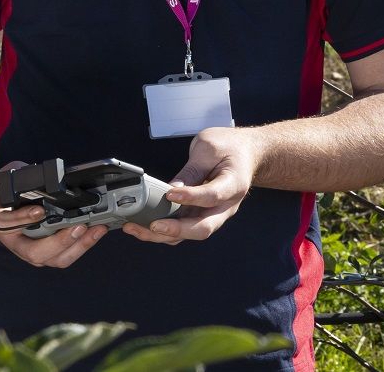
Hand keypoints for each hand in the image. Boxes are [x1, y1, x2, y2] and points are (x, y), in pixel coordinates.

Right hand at [0, 160, 98, 267]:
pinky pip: (65, 255)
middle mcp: (16, 243)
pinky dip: (82, 244)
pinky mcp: (48, 253)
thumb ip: (23, 178)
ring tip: (96, 229)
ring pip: (55, 259)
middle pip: (37, 253)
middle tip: (78, 226)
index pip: (11, 223)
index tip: (39, 210)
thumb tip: (48, 175)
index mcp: (1, 222)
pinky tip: (95, 231)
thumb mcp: (8, 179)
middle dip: (61, 241)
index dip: (25, 218)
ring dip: (79, 246)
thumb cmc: (1, 193)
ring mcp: (33, 252)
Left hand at [124, 126, 259, 244]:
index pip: (211, 196)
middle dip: (176, 230)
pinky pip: (184, 227)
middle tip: (153, 225)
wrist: (246, 153)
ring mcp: (215, 213)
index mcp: (233, 185)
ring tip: (137, 229)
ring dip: (164, 235)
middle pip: (203, 228)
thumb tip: (172, 188)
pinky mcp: (202, 214)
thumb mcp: (209, 148)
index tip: (170, 193)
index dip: (190, 197)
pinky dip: (164, 230)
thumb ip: (192, 170)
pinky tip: (144, 226)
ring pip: (190, 233)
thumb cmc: (230, 148)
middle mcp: (226, 206)